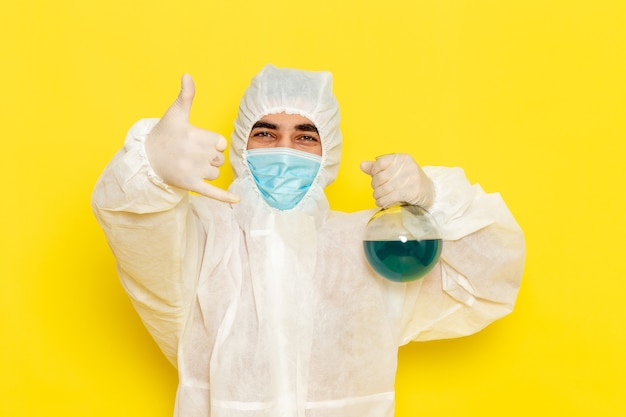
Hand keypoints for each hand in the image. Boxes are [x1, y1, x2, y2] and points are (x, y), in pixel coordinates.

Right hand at [145, 74, 238, 202]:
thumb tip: (187, 75)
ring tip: (188, 165)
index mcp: (196, 135)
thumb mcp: (175, 114)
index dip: (211, 143)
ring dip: (207, 171)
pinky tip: (237, 200)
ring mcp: (193, 171)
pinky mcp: (190, 185)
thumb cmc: (164, 134)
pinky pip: (212, 192)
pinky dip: (224, 197)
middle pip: (219, 158)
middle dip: (208, 157)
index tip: (195, 141)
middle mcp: (195, 154)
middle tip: (189, 154)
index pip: (220, 143)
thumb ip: (186, 96)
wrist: (146, 159)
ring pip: (216, 172)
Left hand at [360, 153, 433, 208]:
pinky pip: (391, 197)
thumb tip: (362, 165)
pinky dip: (383, 201)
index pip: (379, 162)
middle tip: (377, 191)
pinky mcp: (412, 191)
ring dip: (378, 195)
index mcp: (402, 158)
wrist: (429, 192)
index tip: (375, 179)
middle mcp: (407, 166)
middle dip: (375, 186)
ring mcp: (411, 178)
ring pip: (384, 189)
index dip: (373, 173)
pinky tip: (382, 203)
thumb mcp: (394, 171)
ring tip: (378, 197)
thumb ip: (378, 168)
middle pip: (381, 177)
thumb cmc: (408, 181)